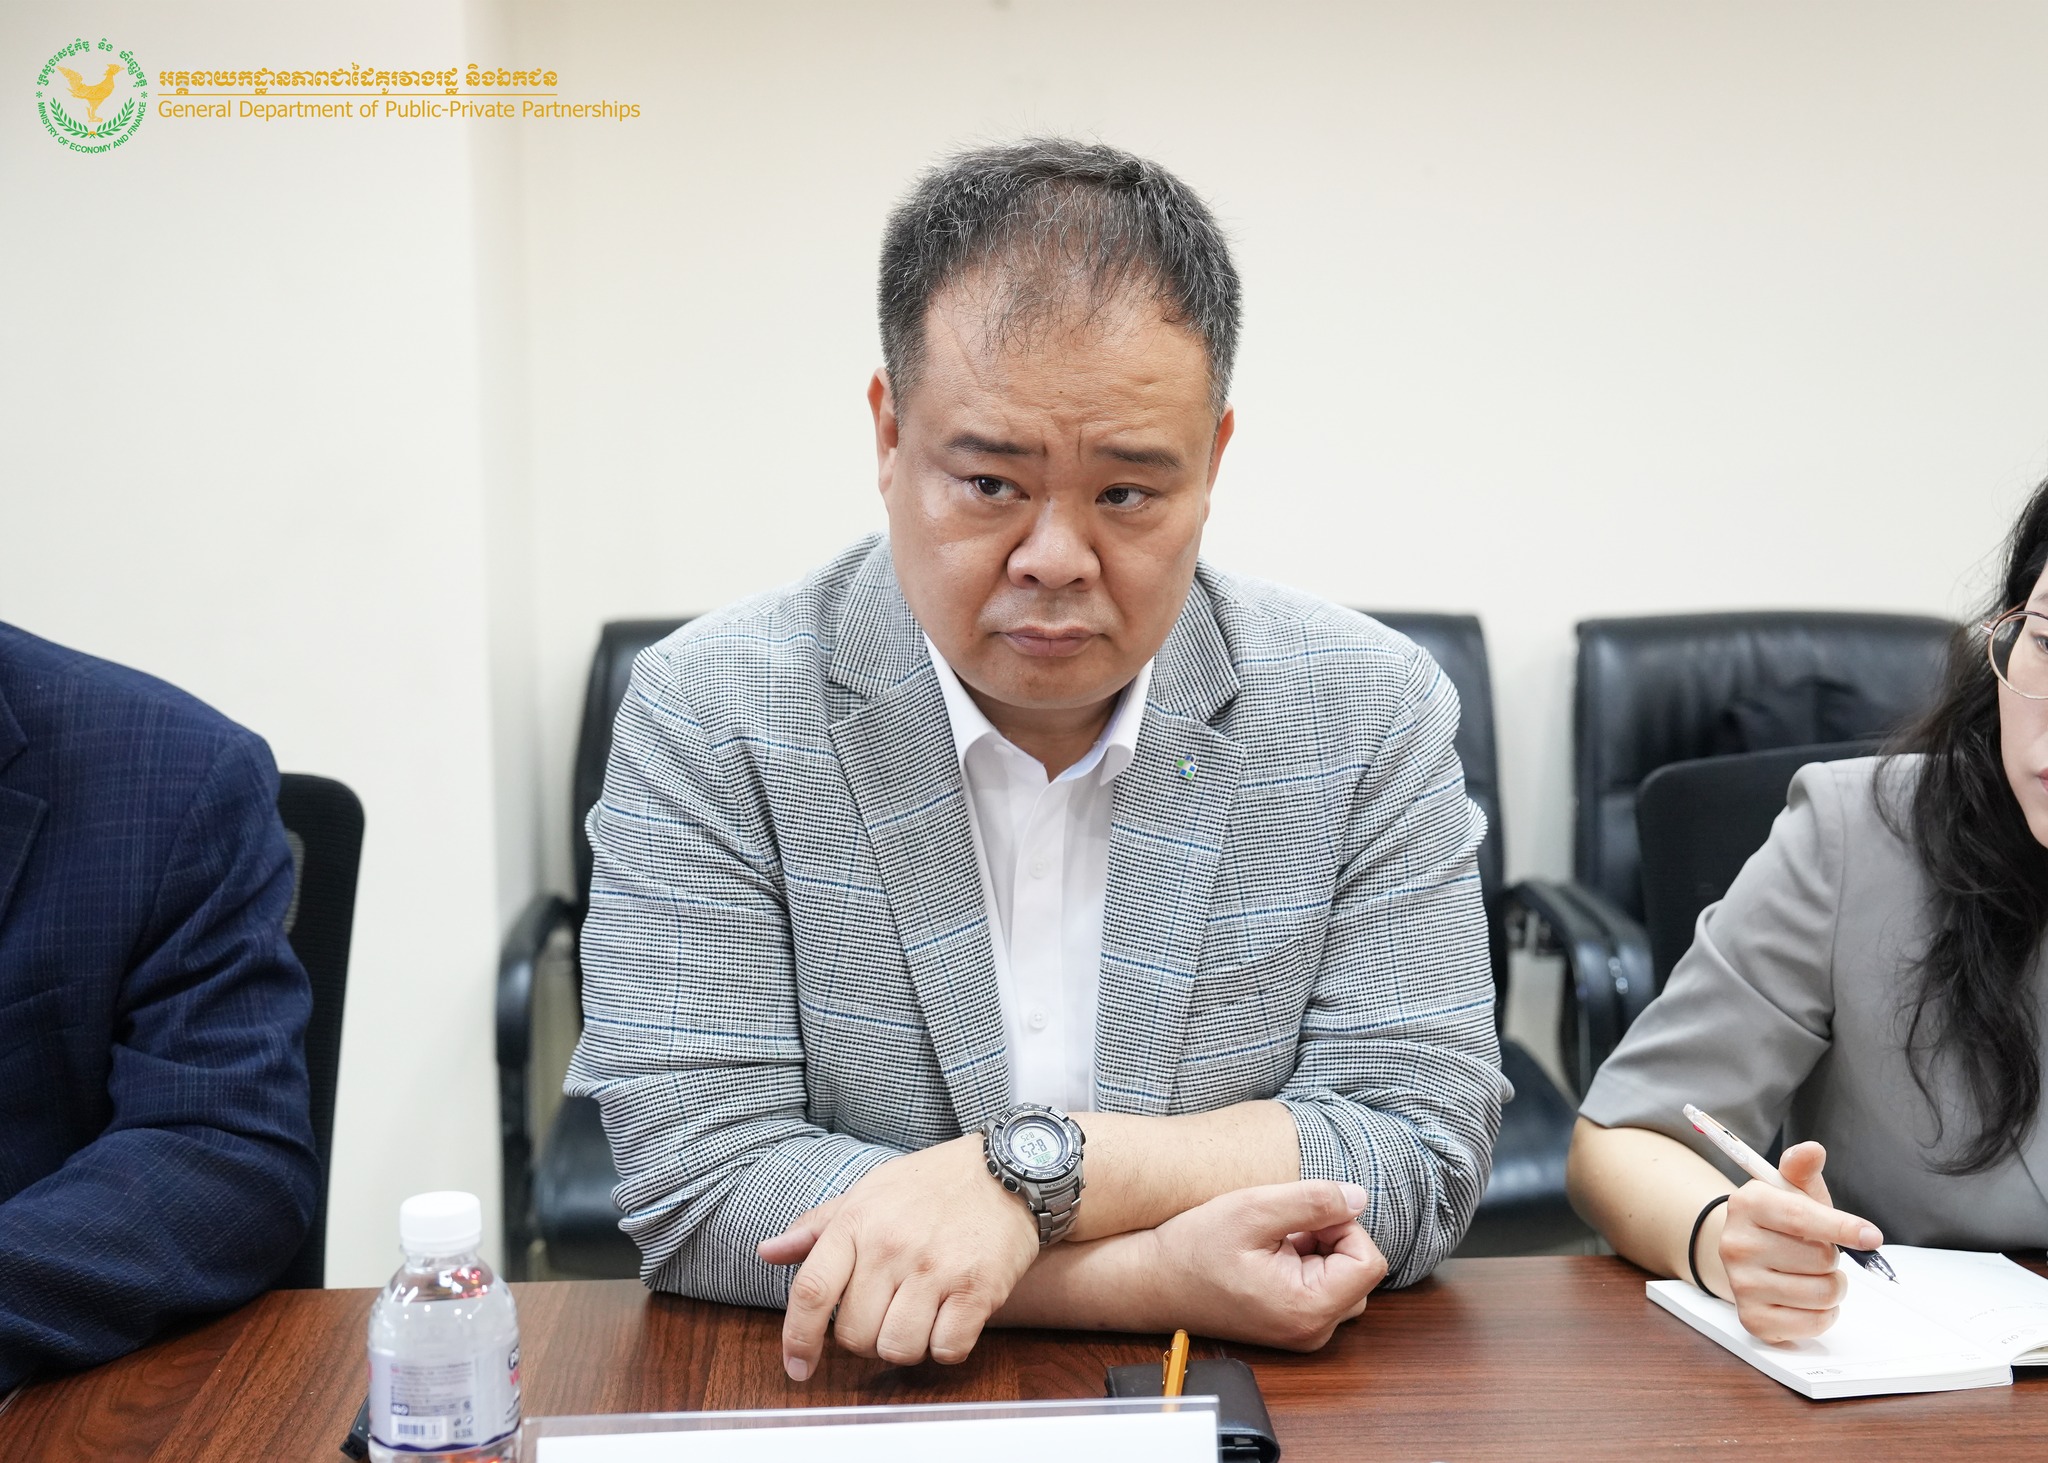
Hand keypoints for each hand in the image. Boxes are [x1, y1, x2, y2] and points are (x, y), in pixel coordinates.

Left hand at [757, 1135, 1038, 1376]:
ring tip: (919, 1314)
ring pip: (897, 1348)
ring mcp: (935, 1268)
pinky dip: (946, 1345)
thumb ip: (818, 1226)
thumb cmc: (932, 1183)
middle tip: (885, 1313)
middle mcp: (891, 1245)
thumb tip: (768, 1252)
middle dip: (865, 1337)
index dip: (796, 1338)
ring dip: (905, 1343)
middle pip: (853, 1334)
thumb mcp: (870, 1191)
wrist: (1008, 1169)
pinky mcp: (977, 1288)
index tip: (797, 1367)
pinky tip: (950, 1318)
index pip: (811, 1291)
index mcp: (858, 1221)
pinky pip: (946, 1349)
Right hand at [1145, 1180, 1386, 1350]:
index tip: (1300, 1218)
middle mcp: (1312, 1331)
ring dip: (1318, 1250)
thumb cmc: (1194, 1249)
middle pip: (1360, 1270)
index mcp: (1308, 1309)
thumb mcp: (1252, 1210)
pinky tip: (1268, 1255)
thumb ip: (1313, 1201)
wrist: (1152, 1282)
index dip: (1341, 1226)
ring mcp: (1303, 1332)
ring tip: (1272, 1242)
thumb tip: (1359, 1197)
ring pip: (1344, 1277)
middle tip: (1281, 1229)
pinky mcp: (1292, 1325)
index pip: (1369, 1260)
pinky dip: (1305, 1263)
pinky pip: (1323, 1287)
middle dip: (1330, 1238)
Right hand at [1711, 1141, 1883, 1342]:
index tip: (1872, 1236)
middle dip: (1832, 1258)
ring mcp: (1741, 1284)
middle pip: (1820, 1260)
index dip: (1842, 1227)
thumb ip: (1803, 1169)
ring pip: (1823, 1294)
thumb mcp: (1791, 1190)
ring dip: (1831, 1286)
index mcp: (1747, 1205)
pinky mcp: (1753, 1320)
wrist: (1746, 1255)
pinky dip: (1823, 1314)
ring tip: (1812, 1274)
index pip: (1801, 1217)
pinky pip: (1814, 1324)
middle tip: (1815, 1250)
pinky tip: (1806, 1299)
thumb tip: (1813, 1150)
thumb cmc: (1780, 1221)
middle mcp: (1736, 1244)